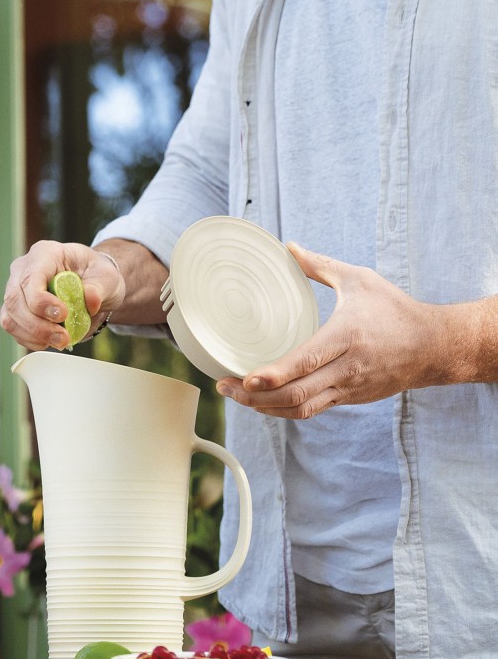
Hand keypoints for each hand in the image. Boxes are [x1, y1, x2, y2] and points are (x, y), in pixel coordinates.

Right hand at [0, 240, 124, 350]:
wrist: (93, 286)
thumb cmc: (97, 275)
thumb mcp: (108, 277)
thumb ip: (100, 287)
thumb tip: (91, 299)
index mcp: (45, 253)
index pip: (31, 278)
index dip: (41, 301)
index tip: (63, 315)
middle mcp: (24, 269)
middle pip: (15, 299)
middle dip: (37, 325)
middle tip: (63, 337)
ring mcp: (16, 289)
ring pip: (10, 316)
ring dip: (32, 334)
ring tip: (60, 341)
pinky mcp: (16, 309)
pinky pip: (13, 327)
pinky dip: (29, 340)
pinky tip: (48, 341)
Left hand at [216, 243, 448, 418]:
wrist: (433, 347)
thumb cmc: (394, 310)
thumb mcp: (359, 280)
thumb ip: (320, 266)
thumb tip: (289, 247)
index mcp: (347, 337)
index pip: (307, 361)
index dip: (275, 374)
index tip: (247, 377)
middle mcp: (346, 368)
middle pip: (296, 393)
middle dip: (255, 396)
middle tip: (225, 387)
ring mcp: (347, 388)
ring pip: (301, 408)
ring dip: (264, 407)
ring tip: (236, 396)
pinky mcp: (348, 399)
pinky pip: (310, 410)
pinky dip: (282, 410)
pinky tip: (261, 401)